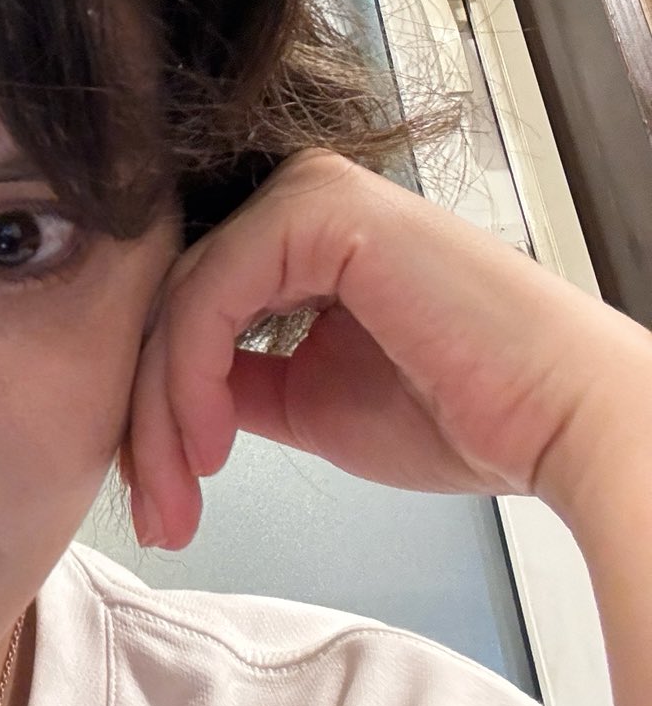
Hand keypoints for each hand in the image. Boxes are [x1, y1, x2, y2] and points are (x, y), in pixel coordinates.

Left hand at [122, 149, 651, 548]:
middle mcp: (301, 203)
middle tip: (152, 510)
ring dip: (161, 414)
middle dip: (148, 419)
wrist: (558, 424)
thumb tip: (165, 397)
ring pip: (180, 305)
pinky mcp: (319, 209)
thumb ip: (237, 382)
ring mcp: (309, 195)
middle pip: (174, 306)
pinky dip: (190, 378)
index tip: (156, 497)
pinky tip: (208, 445)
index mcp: (304, 241)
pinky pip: (211, 296)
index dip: (157, 405)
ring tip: (176, 498)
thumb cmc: (464, 414)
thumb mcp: (310, 401)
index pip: (190, 311)